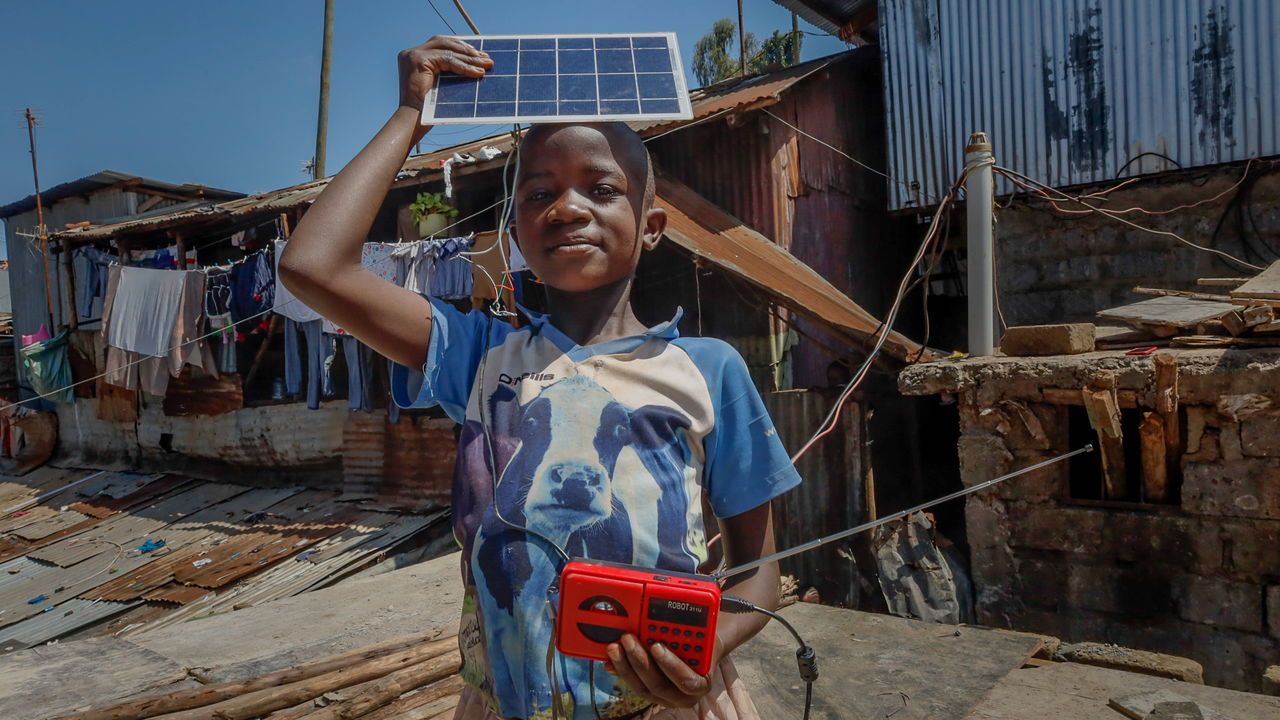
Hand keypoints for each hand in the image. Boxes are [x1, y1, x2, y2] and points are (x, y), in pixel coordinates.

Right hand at [396, 36, 491, 110]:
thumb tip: (475, 66)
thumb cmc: (427, 110)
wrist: (414, 121)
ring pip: (448, 51)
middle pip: (444, 42)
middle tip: (485, 57)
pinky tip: (477, 72)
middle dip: (466, 49)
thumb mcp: (440, 85)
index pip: (440, 45)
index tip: (477, 53)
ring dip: (469, 58)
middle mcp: (411, 53)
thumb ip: (449, 72)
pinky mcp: (419, 60)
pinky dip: (464, 66)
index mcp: (415, 57)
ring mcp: (413, 55)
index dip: (459, 47)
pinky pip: (447, 59)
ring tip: (486, 64)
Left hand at [604, 634, 718, 709]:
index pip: (687, 680)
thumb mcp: (704, 634)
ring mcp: (665, 697)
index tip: (656, 646)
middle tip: (628, 639)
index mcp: (701, 682)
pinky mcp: (650, 693)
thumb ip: (690, 627)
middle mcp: (683, 695)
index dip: (671, 665)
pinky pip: (633, 684)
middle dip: (640, 661)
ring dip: (626, 666)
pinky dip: (621, 671)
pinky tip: (610, 660)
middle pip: (658, 684)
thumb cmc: (704, 642)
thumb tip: (671, 612)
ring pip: (642, 687)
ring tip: (615, 647)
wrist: (702, 652)